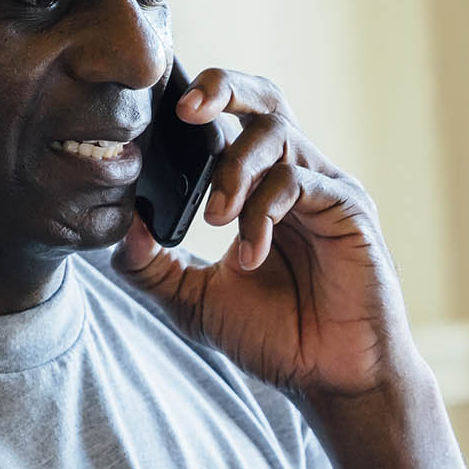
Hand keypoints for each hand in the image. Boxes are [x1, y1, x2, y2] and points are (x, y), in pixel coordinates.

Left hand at [112, 68, 414, 399]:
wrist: (332, 380)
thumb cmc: (277, 338)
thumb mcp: (195, 301)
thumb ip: (154, 266)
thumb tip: (119, 228)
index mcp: (261, 188)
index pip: (229, 122)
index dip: (194, 107)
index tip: (151, 115)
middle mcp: (297, 176)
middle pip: (264, 99)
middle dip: (223, 88)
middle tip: (184, 109)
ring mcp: (326, 189)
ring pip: (278, 134)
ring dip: (235, 169)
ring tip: (213, 219)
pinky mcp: (349, 210)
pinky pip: (301, 183)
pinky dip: (264, 212)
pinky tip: (249, 255)